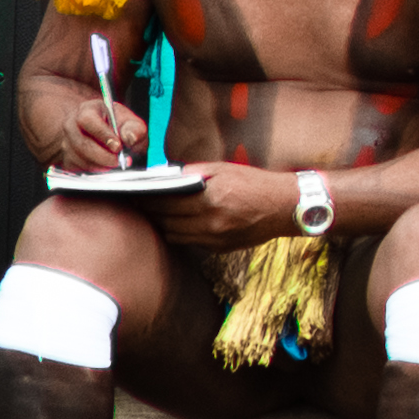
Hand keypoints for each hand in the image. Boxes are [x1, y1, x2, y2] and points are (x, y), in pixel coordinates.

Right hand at [53, 94, 144, 173]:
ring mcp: (67, 143)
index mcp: (87, 110)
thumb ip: (135, 128)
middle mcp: (72, 125)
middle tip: (118, 161)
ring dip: (99, 165)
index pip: (87, 120)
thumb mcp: (131, 122)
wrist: (106, 134)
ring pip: (78, 158)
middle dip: (102, 156)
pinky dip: (94, 170)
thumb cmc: (118, 126)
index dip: (102, 134)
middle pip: (81, 143)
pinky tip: (105, 166)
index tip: (118, 147)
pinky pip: (77, 168)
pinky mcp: (67, 159)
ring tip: (115, 164)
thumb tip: (131, 138)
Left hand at [153, 163, 308, 253]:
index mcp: (210, 199)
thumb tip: (163, 177)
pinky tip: (180, 223)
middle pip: (164, 220)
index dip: (144, 198)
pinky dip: (181, 232)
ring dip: (163, 224)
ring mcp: (214, 238)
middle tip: (139, 204)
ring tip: (157, 214)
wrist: (286, 207)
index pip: (164, 202)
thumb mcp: (224, 169)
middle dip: (150, 212)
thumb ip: (193, 173)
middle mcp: (210, 222)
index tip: (132, 194)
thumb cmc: (255, 183)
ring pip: (173, 235)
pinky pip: (190, 242)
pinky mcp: (219, 248)